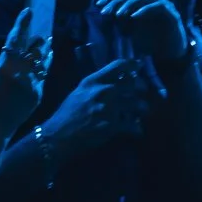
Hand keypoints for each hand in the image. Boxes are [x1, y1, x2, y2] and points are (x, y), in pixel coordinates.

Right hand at [0, 12, 53, 134]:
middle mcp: (19, 72)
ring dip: (45, 50)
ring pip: (42, 60)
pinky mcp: (38, 93)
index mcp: (3, 66)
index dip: (22, 23)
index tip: (29, 10)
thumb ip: (6, 64)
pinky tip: (47, 61)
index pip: (15, 39)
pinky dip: (45, 66)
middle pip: (33, 48)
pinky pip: (44, 75)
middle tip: (42, 32)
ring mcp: (31, 82)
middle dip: (38, 39)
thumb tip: (16, 52)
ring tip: (48, 42)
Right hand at [34, 57, 152, 160]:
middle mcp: (104, 91)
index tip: (139, 65)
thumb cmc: (67, 114)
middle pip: (132, 84)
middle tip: (142, 92)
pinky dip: (137, 129)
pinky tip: (137, 131)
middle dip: (140, 89)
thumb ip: (96, 85)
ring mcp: (110, 108)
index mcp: (93, 81)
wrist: (58, 136)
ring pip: (137, 104)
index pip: (118, 65)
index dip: (132, 64)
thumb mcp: (79, 92)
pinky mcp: (113, 126)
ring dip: (142, 108)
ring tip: (143, 111)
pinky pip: (133, 125)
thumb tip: (115, 81)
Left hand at [95, 0, 189, 66]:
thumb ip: (120, 22)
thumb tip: (106, 14)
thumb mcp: (130, 30)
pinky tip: (133, 17)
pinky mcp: (170, 11)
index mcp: (142, 1)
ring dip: (129, 4)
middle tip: (105, 11)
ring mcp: (162, 3)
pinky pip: (156, 6)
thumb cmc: (150, 41)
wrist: (170, 53)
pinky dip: (143, 10)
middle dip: (116, 1)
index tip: (98, 4)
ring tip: (118, 14)